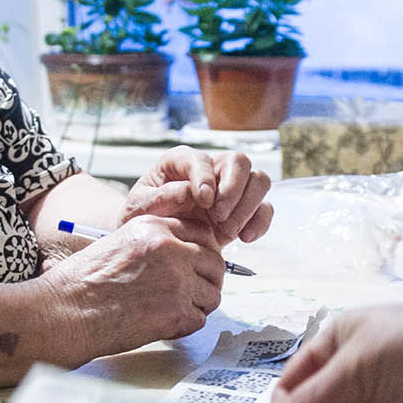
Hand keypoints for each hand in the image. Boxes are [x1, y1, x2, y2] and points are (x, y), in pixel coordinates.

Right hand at [41, 215, 225, 360]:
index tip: (198, 265)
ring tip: (172, 310)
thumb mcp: (121, 243)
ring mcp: (176, 281)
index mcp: (155, 228)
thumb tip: (187, 256)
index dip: (204, 252)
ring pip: (212, 294)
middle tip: (192, 292)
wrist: (66, 312)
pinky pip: (200, 319)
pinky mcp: (176, 313)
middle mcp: (170, 249)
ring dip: (197, 305)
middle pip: (215, 263)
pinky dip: (186, 326)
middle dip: (207, 279)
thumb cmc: (83, 283)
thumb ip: (155, 244)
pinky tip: (163, 324)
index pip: (203, 233)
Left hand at [122, 147, 273, 245]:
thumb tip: (188, 192)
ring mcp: (230, 189)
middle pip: (239, 161)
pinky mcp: (243, 210)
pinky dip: (260, 222)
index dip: (205, 177)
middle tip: (218, 216)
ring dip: (248, 205)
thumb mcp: (138, 209)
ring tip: (228, 230)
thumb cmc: (144, 220)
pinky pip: (265, 208)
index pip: (201, 159)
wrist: (156, 244)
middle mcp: (210, 170)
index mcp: (180, 162)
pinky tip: (244, 238)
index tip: (204, 201)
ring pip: (259, 180)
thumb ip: (159, 198)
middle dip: (233, 189)